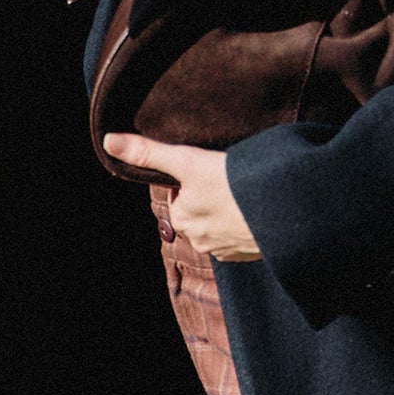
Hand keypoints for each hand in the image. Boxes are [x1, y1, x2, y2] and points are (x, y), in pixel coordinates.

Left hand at [103, 135, 261, 261]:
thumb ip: (149, 152)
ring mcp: (228, 249)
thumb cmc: (234, 184)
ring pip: (223, 222)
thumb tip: (108, 141)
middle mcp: (201, 240)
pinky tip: (257, 209)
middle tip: (232, 178)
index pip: (181, 194)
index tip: (212, 168)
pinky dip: (248, 222)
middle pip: (201, 210)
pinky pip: (244, 234)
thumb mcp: (188, 161)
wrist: (285, 211)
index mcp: (183, 219)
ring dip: (231, 210)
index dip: (196, 177)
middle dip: (213, 195)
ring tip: (246, 193)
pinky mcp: (252, 253)